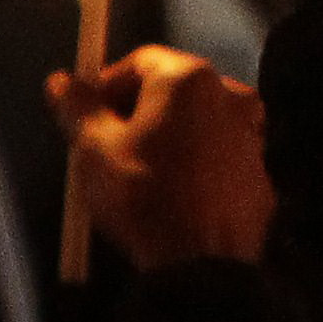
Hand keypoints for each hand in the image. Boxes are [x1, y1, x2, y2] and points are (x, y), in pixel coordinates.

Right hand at [47, 46, 274, 271]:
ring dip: (162, 135)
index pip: (140, 61)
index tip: (85, 112)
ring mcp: (252, 132)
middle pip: (171, 88)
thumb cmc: (144, 196)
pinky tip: (168, 189)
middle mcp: (231, 96)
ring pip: (195, 121)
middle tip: (102, 142)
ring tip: (131, 171)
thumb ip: (78, 107)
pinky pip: (216, 151)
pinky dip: (191, 160)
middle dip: (133, 109)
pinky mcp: (260, 167)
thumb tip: (62, 81)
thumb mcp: (94, 148)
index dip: (106, 83)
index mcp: (190, 79)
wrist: (202, 260)